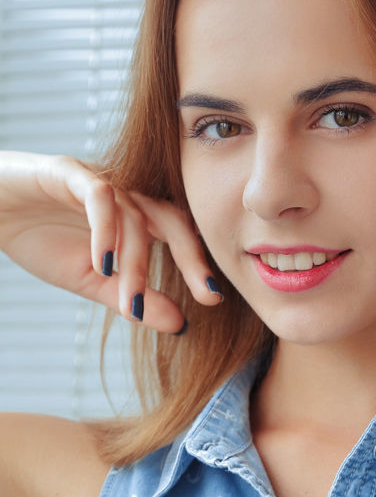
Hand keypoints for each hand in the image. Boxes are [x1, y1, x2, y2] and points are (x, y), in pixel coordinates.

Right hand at [0, 151, 219, 333]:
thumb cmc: (39, 238)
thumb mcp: (91, 280)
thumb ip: (133, 298)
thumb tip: (181, 325)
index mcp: (135, 217)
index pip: (179, 235)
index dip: (199, 263)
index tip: (214, 298)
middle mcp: (124, 194)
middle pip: (171, 219)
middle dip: (192, 257)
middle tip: (207, 293)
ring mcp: (98, 180)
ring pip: (133, 216)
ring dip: (134, 262)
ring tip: (129, 299)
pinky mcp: (67, 171)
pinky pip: (97, 196)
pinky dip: (104, 231)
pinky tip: (103, 263)